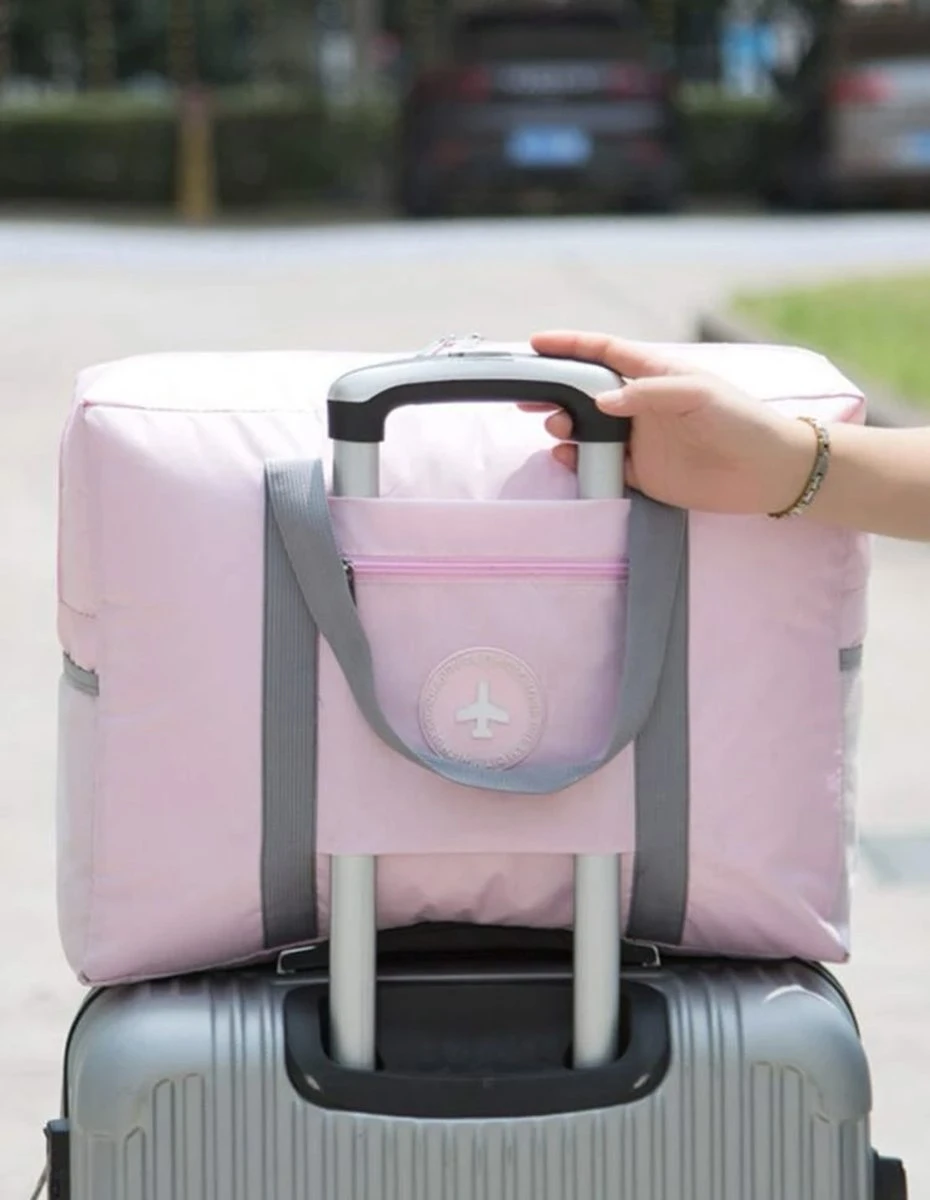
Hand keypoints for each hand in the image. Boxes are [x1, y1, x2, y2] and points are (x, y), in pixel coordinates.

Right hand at [527, 331, 818, 515]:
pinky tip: (568, 458)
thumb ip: (646, 394)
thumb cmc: (740, 420)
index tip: (536, 344)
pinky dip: (578, 461)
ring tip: (557, 428)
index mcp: (655, 374)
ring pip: (586, 429)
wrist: (768, 472)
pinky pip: (598, 465)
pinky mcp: (641, 473)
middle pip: (584, 392)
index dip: (570, 345)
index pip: (604, 352)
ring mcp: (639, 439)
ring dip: (564, 427)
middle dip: (553, 391)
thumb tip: (600, 402)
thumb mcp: (696, 394)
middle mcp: (641, 404)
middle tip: (526, 397)